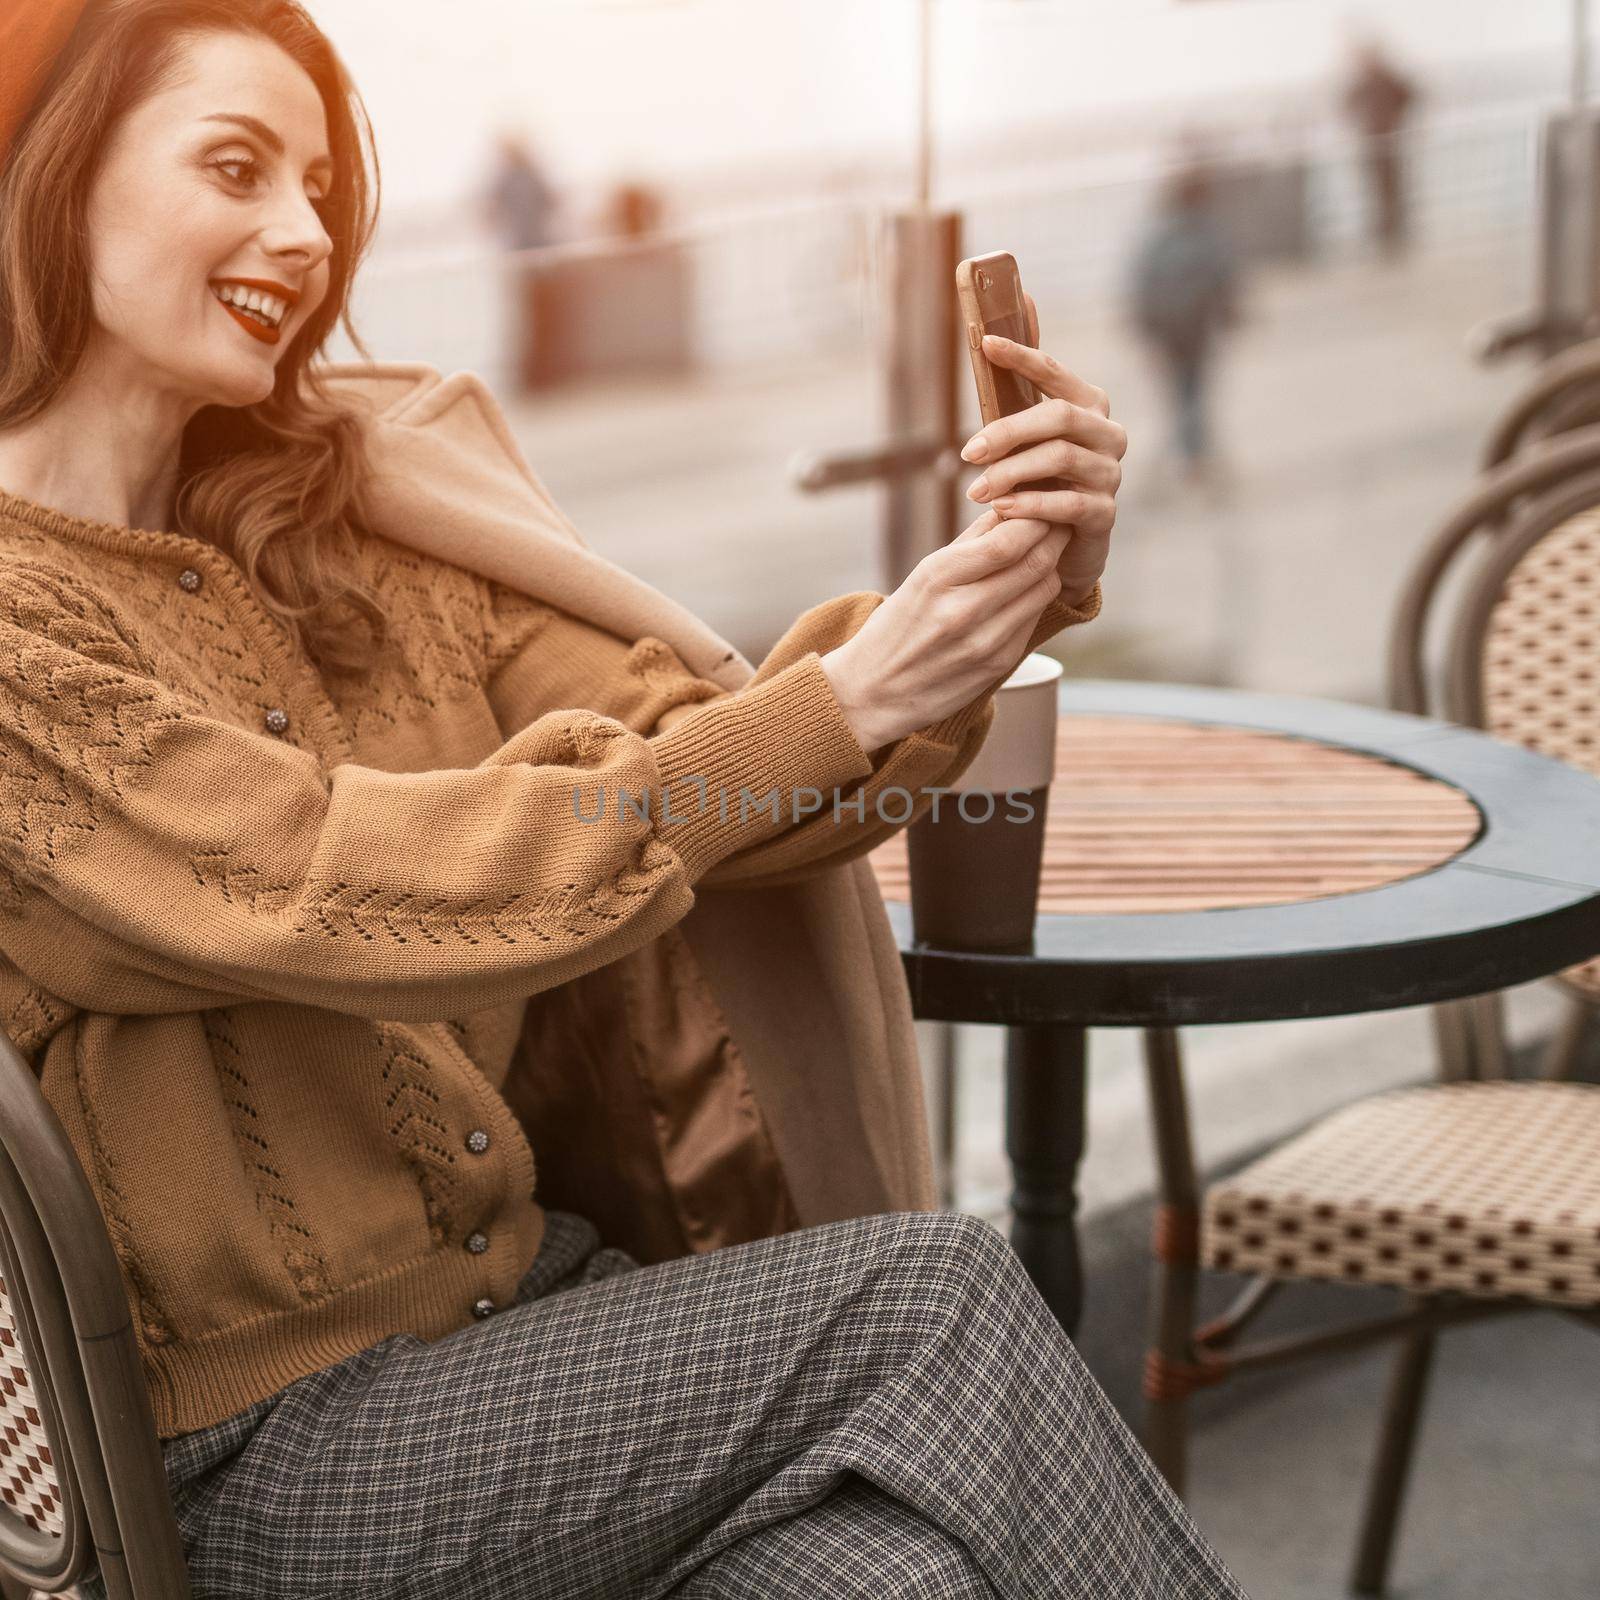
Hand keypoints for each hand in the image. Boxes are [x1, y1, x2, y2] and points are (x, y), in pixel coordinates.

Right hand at [820, 509, 1070, 753]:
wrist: (875, 692)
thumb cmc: (897, 627)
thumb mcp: (921, 577)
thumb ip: (969, 543)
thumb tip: (1009, 508)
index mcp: (938, 578)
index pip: (1009, 539)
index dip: (1036, 518)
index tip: (1040, 505)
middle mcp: (963, 610)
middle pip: (1036, 561)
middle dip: (1054, 536)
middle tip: (1057, 523)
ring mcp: (985, 641)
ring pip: (1044, 588)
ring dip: (1050, 566)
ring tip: (1043, 554)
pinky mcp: (999, 663)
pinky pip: (1033, 618)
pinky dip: (1036, 598)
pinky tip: (1024, 591)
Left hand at [960, 297, 1125, 607]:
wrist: (1067, 544)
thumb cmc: (1042, 477)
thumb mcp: (1027, 434)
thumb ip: (1023, 381)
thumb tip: (1021, 298)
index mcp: (1089, 404)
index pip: (1054, 371)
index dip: (1021, 356)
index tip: (986, 344)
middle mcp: (1109, 433)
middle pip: (1058, 417)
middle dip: (1007, 431)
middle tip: (967, 452)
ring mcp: (1110, 474)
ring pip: (1060, 459)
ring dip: (1011, 473)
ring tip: (973, 490)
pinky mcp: (1104, 514)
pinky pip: (1067, 504)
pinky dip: (1030, 504)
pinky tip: (1001, 510)